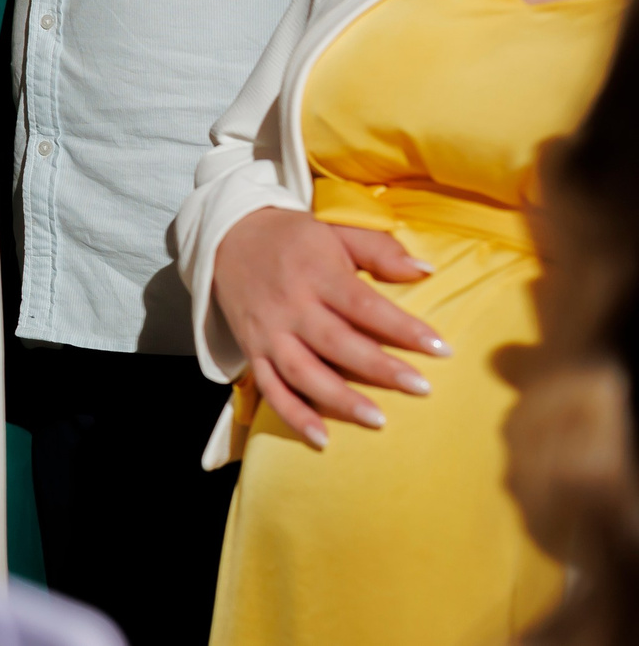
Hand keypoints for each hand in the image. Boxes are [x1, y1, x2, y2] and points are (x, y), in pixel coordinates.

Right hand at [212, 206, 448, 447]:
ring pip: (302, 371)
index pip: (363, 304)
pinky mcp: (253, 351)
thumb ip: (380, 249)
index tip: (441, 348)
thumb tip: (427, 270)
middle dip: (379, 368)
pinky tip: (321, 439)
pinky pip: (270, 388)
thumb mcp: (335, 230)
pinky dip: (293, 415)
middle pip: (336, 342)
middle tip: (422, 388)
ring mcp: (268, 332)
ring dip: (339, 399)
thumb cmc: (293, 238)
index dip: (402, 327)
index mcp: (315, 272)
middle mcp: (290, 305)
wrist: (227, 238)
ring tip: (378, 420)